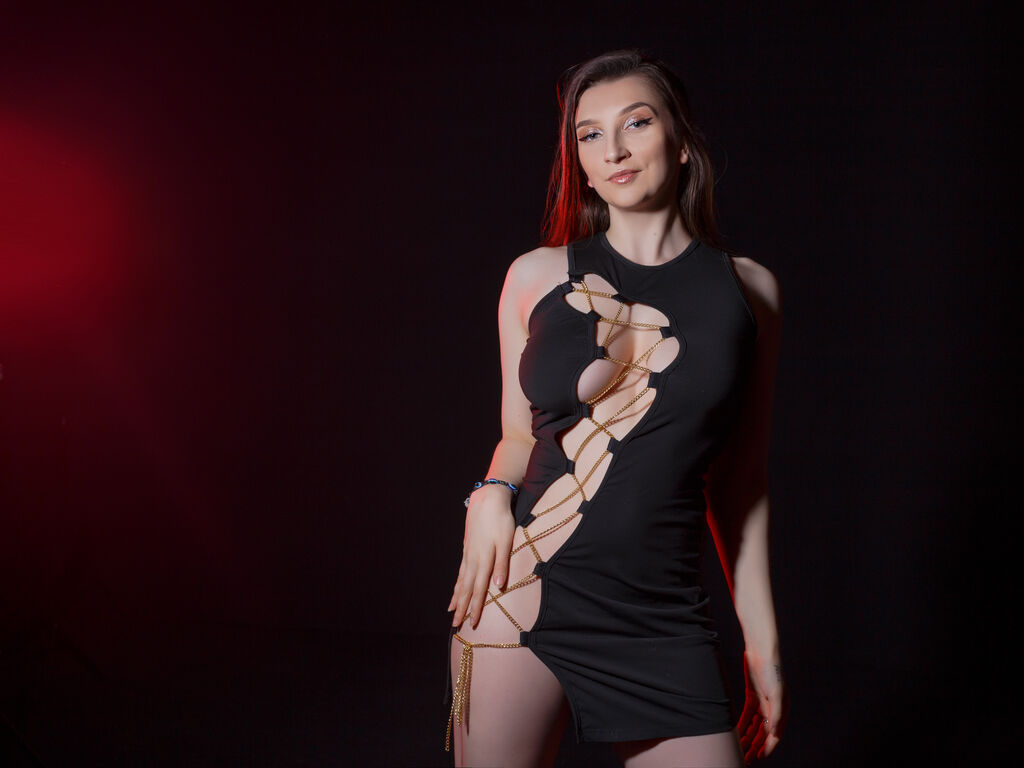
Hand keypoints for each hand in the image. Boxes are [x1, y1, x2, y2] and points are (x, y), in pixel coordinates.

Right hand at [447, 485, 514, 628]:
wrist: (486, 499)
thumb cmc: (500, 520)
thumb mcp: (506, 541)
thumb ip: (502, 565)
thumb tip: (498, 587)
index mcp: (484, 560)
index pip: (479, 590)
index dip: (475, 608)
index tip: (472, 624)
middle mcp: (473, 560)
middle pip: (466, 589)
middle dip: (462, 608)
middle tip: (456, 626)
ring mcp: (468, 554)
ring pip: (461, 581)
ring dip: (456, 598)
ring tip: (451, 611)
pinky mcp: (467, 549)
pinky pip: (460, 571)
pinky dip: (456, 583)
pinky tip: (455, 589)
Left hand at [737, 650, 788, 762]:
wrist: (761, 650)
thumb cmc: (771, 670)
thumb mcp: (776, 693)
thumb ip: (776, 713)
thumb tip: (774, 733)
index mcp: (782, 709)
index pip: (774, 734)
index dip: (767, 747)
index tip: (758, 757)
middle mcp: (773, 707)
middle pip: (763, 732)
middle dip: (755, 745)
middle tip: (746, 758)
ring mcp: (762, 701)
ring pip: (754, 725)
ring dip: (748, 736)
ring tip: (740, 748)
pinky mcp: (752, 694)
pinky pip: (747, 714)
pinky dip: (743, 723)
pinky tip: (736, 731)